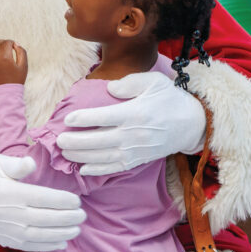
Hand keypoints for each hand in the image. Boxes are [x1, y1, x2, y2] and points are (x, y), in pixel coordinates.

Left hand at [0, 40, 27, 86]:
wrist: (6, 94)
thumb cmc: (16, 80)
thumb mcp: (23, 66)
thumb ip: (22, 52)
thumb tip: (16, 44)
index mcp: (5, 58)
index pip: (6, 43)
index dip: (11, 42)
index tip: (13, 46)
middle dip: (2, 43)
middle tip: (7, 47)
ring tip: (0, 52)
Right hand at [0, 153, 85, 251]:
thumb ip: (16, 164)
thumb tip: (32, 164)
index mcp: (9, 192)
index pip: (42, 198)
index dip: (62, 201)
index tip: (76, 200)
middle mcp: (10, 213)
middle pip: (45, 218)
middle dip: (67, 218)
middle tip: (82, 215)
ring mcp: (7, 229)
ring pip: (40, 235)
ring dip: (61, 234)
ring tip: (77, 229)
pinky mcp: (5, 239)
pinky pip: (29, 246)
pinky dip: (47, 246)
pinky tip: (62, 243)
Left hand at [57, 71, 206, 175]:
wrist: (191, 124)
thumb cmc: (169, 99)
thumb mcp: (153, 81)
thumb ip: (129, 82)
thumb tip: (109, 88)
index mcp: (134, 113)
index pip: (103, 117)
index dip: (83, 119)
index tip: (68, 119)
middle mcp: (133, 134)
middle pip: (98, 140)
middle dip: (76, 142)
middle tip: (59, 141)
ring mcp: (135, 150)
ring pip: (103, 157)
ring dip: (81, 157)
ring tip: (65, 153)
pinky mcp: (138, 160)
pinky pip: (114, 168)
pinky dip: (97, 170)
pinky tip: (82, 169)